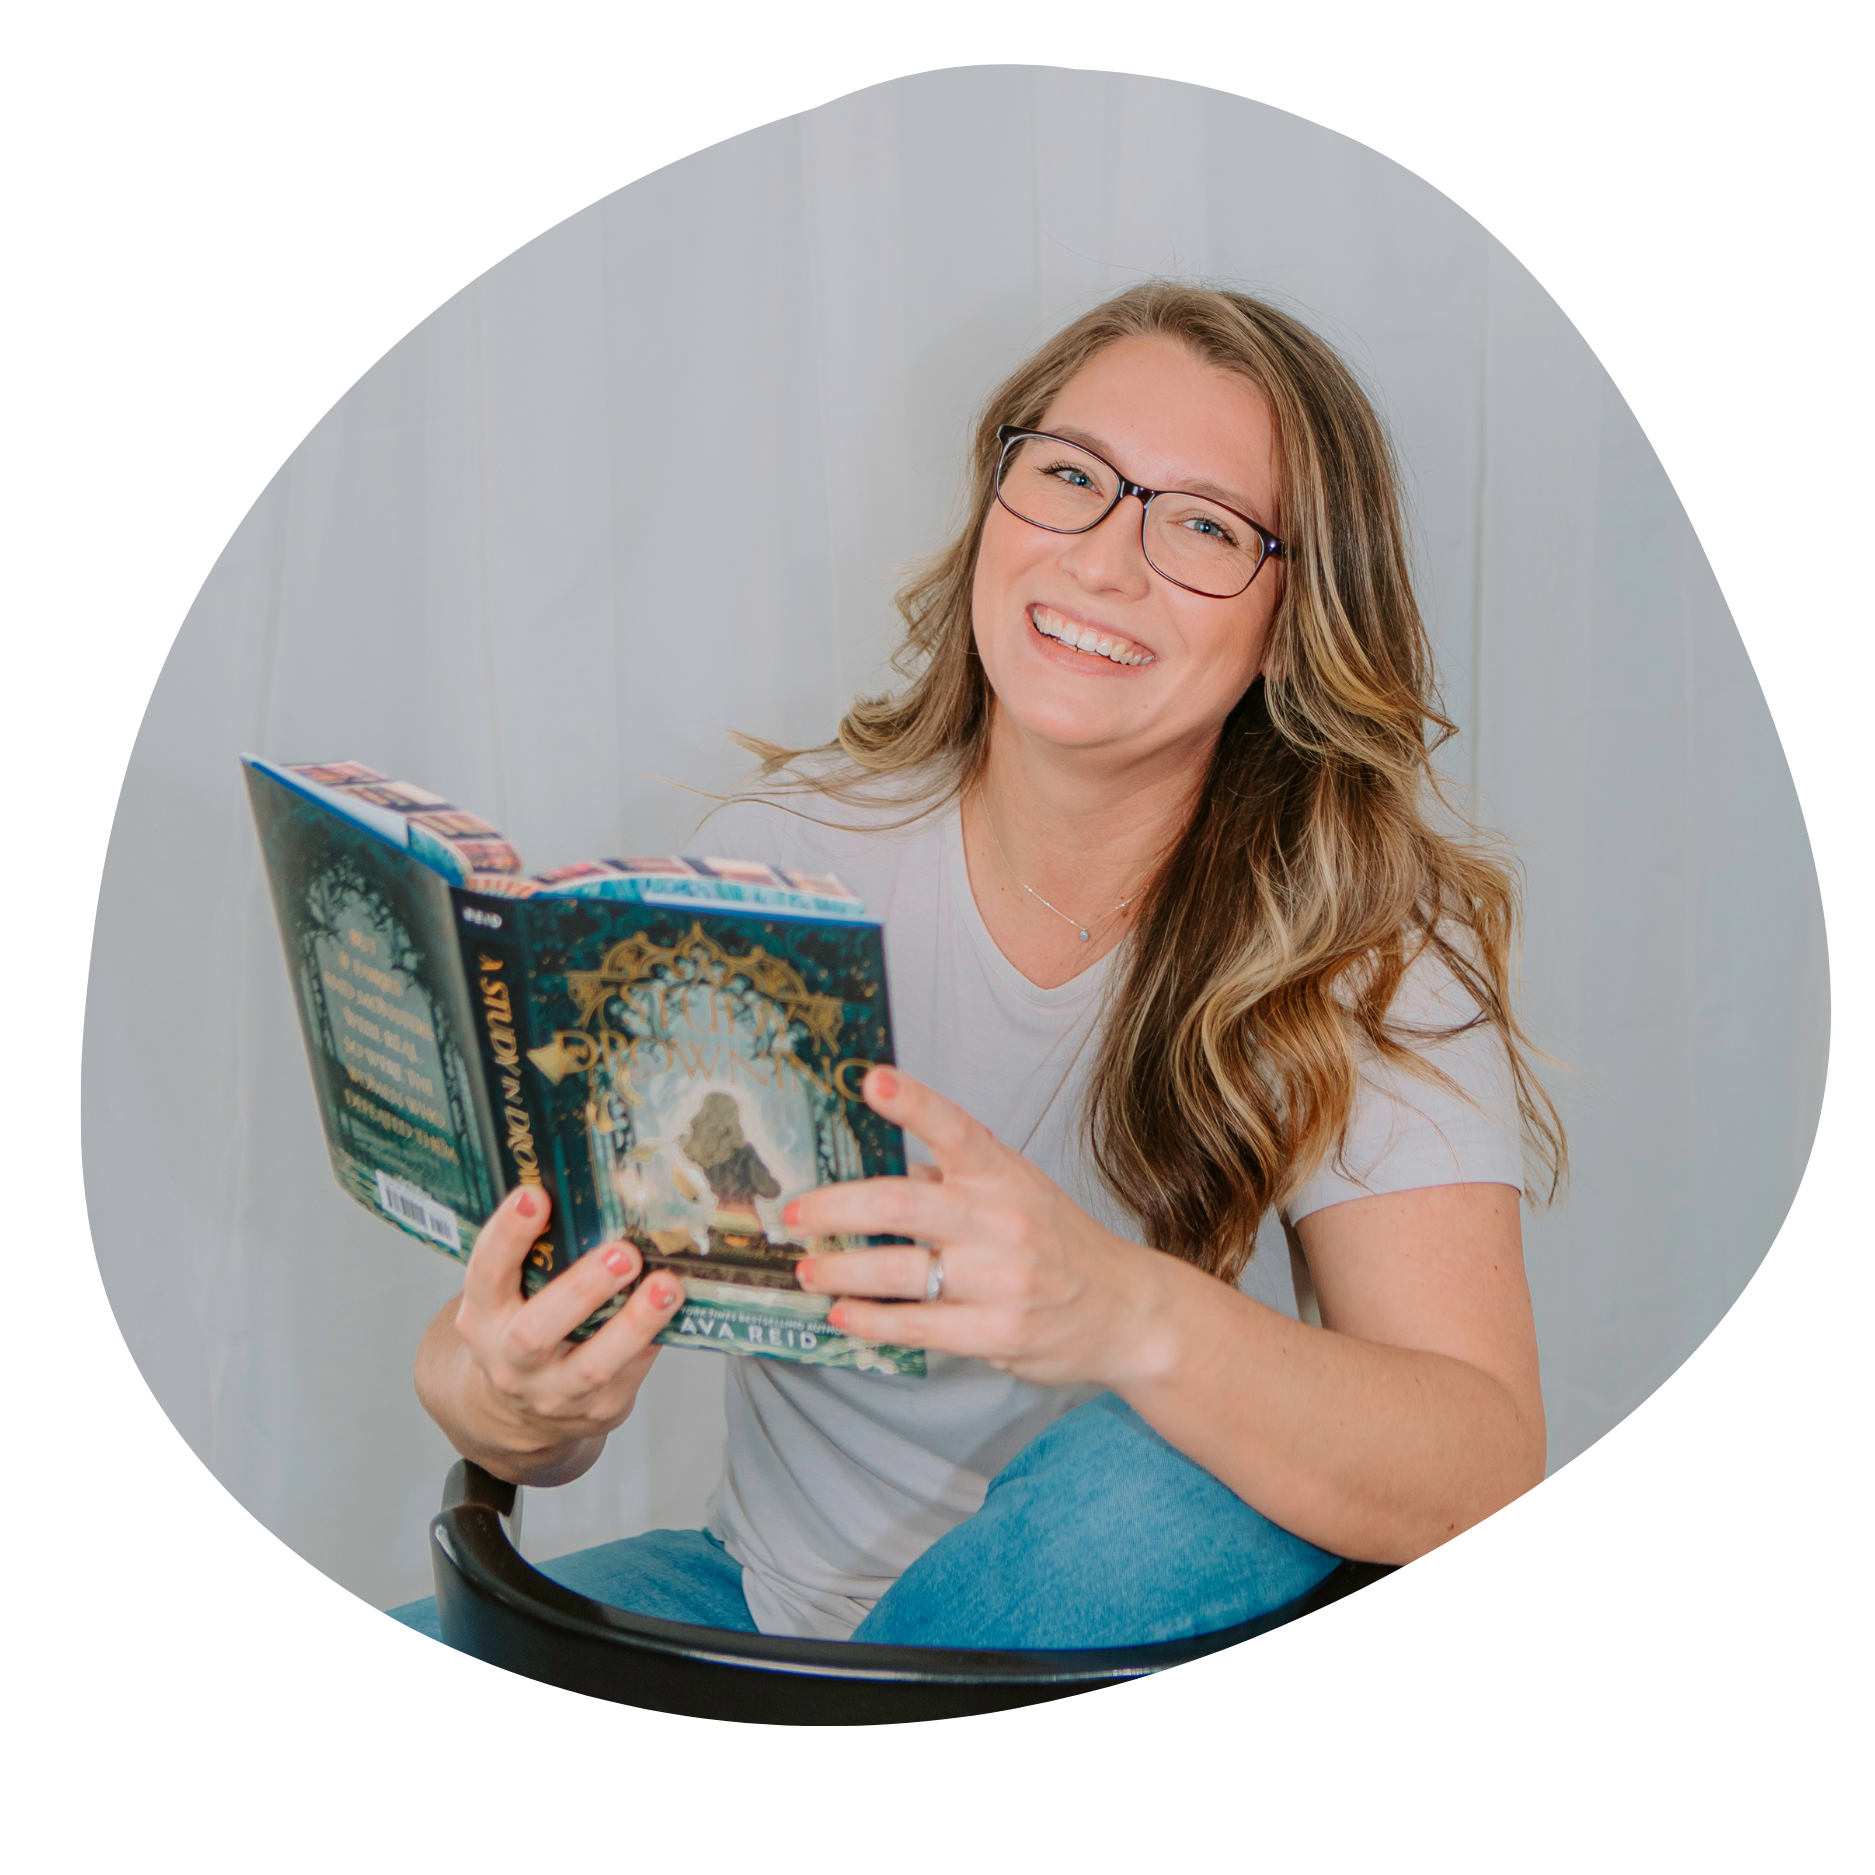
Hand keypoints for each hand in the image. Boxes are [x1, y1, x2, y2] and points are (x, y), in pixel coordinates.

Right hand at [415, 1185, 685, 1484]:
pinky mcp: (597, 1410)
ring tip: (665, 1286)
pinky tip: (673, 1312)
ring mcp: (552, 1393)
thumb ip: (539, 1259)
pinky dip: (653, 1341)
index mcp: (483, 1317)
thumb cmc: (525, 1327)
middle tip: (623, 1253)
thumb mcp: (511, 1296)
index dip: (508, 1235)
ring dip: (634, 1324)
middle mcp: (510, 1360)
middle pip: (537, 1331)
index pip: (486, 1273)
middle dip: (583, 1289)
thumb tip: (597, 1197)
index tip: (535, 1196)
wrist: (518, 1413)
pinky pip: (629, 1375)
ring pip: (593, 1364)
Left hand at [788, 1068, 1166, 1389]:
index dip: (911, 1102)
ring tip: (808, 1271)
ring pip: (900, 1271)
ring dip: (841, 1272)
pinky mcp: (997, 1332)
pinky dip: (871, 1321)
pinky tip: (843, 1315)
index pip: (954, 1128)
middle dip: (836, 1208)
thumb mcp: (1017, 1191)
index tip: (869, 1080)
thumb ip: (954, 1178)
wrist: (1127, 1311)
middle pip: (903, 1204)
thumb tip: (880, 1168)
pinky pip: (918, 1326)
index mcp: (1003, 1174)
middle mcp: (1002, 1220)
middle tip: (794, 1215)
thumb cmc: (1060, 1243)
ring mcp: (1001, 1279)